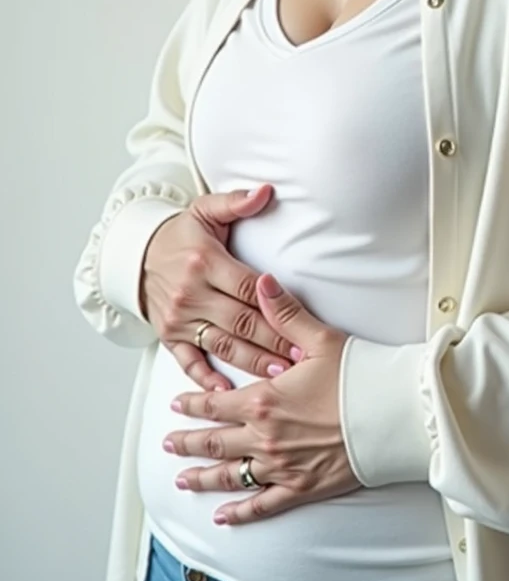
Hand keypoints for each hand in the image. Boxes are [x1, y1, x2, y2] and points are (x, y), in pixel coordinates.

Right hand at [141, 185, 297, 390]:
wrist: (136, 254)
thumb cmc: (179, 234)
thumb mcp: (205, 210)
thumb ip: (236, 201)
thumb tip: (266, 191)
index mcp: (205, 262)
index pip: (247, 288)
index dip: (275, 306)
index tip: (299, 320)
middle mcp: (191, 293)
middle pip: (240, 321)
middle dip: (273, 340)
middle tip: (300, 356)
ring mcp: (179, 318)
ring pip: (222, 344)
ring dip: (251, 361)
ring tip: (279, 373)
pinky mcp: (169, 335)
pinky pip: (188, 361)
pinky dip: (206, 377)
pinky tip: (226, 389)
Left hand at [162, 273, 358, 524]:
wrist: (394, 413)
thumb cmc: (360, 374)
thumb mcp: (319, 337)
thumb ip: (284, 313)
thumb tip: (261, 282)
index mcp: (265, 400)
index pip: (215, 404)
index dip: (192, 405)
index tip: (175, 405)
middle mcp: (266, 437)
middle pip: (214, 442)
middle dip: (188, 442)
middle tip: (169, 443)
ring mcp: (282, 466)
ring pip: (231, 476)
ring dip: (203, 478)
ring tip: (183, 480)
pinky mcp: (302, 487)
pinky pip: (262, 504)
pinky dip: (240, 512)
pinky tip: (224, 515)